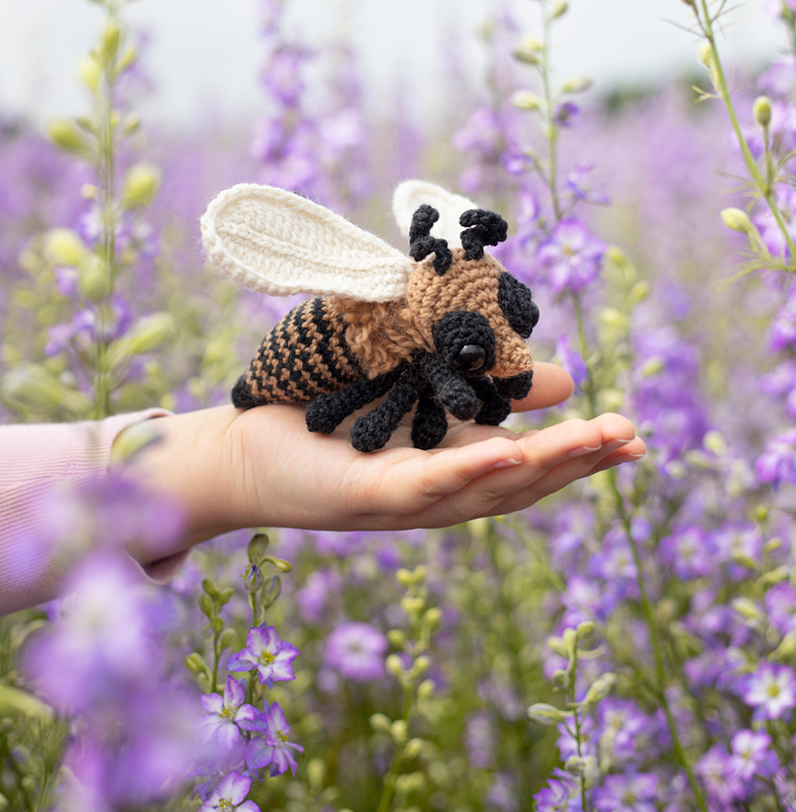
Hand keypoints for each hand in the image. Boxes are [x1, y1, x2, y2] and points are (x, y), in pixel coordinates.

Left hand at [120, 361, 644, 562]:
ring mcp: (404, 503)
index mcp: (454, 471)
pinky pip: (423, 485)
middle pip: (521, 484)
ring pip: (484, 488)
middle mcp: (438, 495)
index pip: (530, 470)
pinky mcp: (365, 498)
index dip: (583, 457)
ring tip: (595, 439)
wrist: (246, 450)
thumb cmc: (332, 421)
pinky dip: (468, 470)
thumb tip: (560, 379)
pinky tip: (508, 452)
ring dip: (543, 467)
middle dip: (579, 463)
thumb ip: (484, 390)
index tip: (635, 439)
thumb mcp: (420, 397)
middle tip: (634, 440)